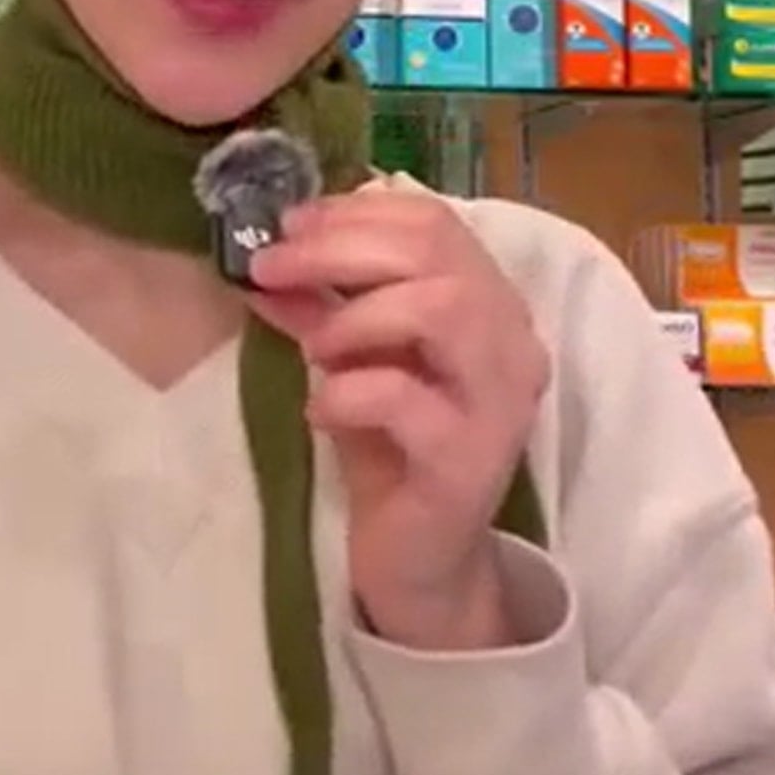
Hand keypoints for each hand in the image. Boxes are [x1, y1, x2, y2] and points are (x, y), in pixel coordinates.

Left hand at [250, 188, 548, 651]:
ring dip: (358, 315)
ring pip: (443, 308)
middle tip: (271, 267)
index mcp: (488, 302)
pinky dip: (348, 393)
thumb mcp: (348, 363)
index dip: (354, 212)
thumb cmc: (391, 451)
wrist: (421, 562)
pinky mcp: (470, 459)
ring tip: (313, 346)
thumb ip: (318, 309)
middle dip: (338, 249)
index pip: (434, 221)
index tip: (289, 227)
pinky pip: (406, 398)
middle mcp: (510, 340)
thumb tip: (264, 261)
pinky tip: (320, 410)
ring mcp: (499, 400)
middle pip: (435, 253)